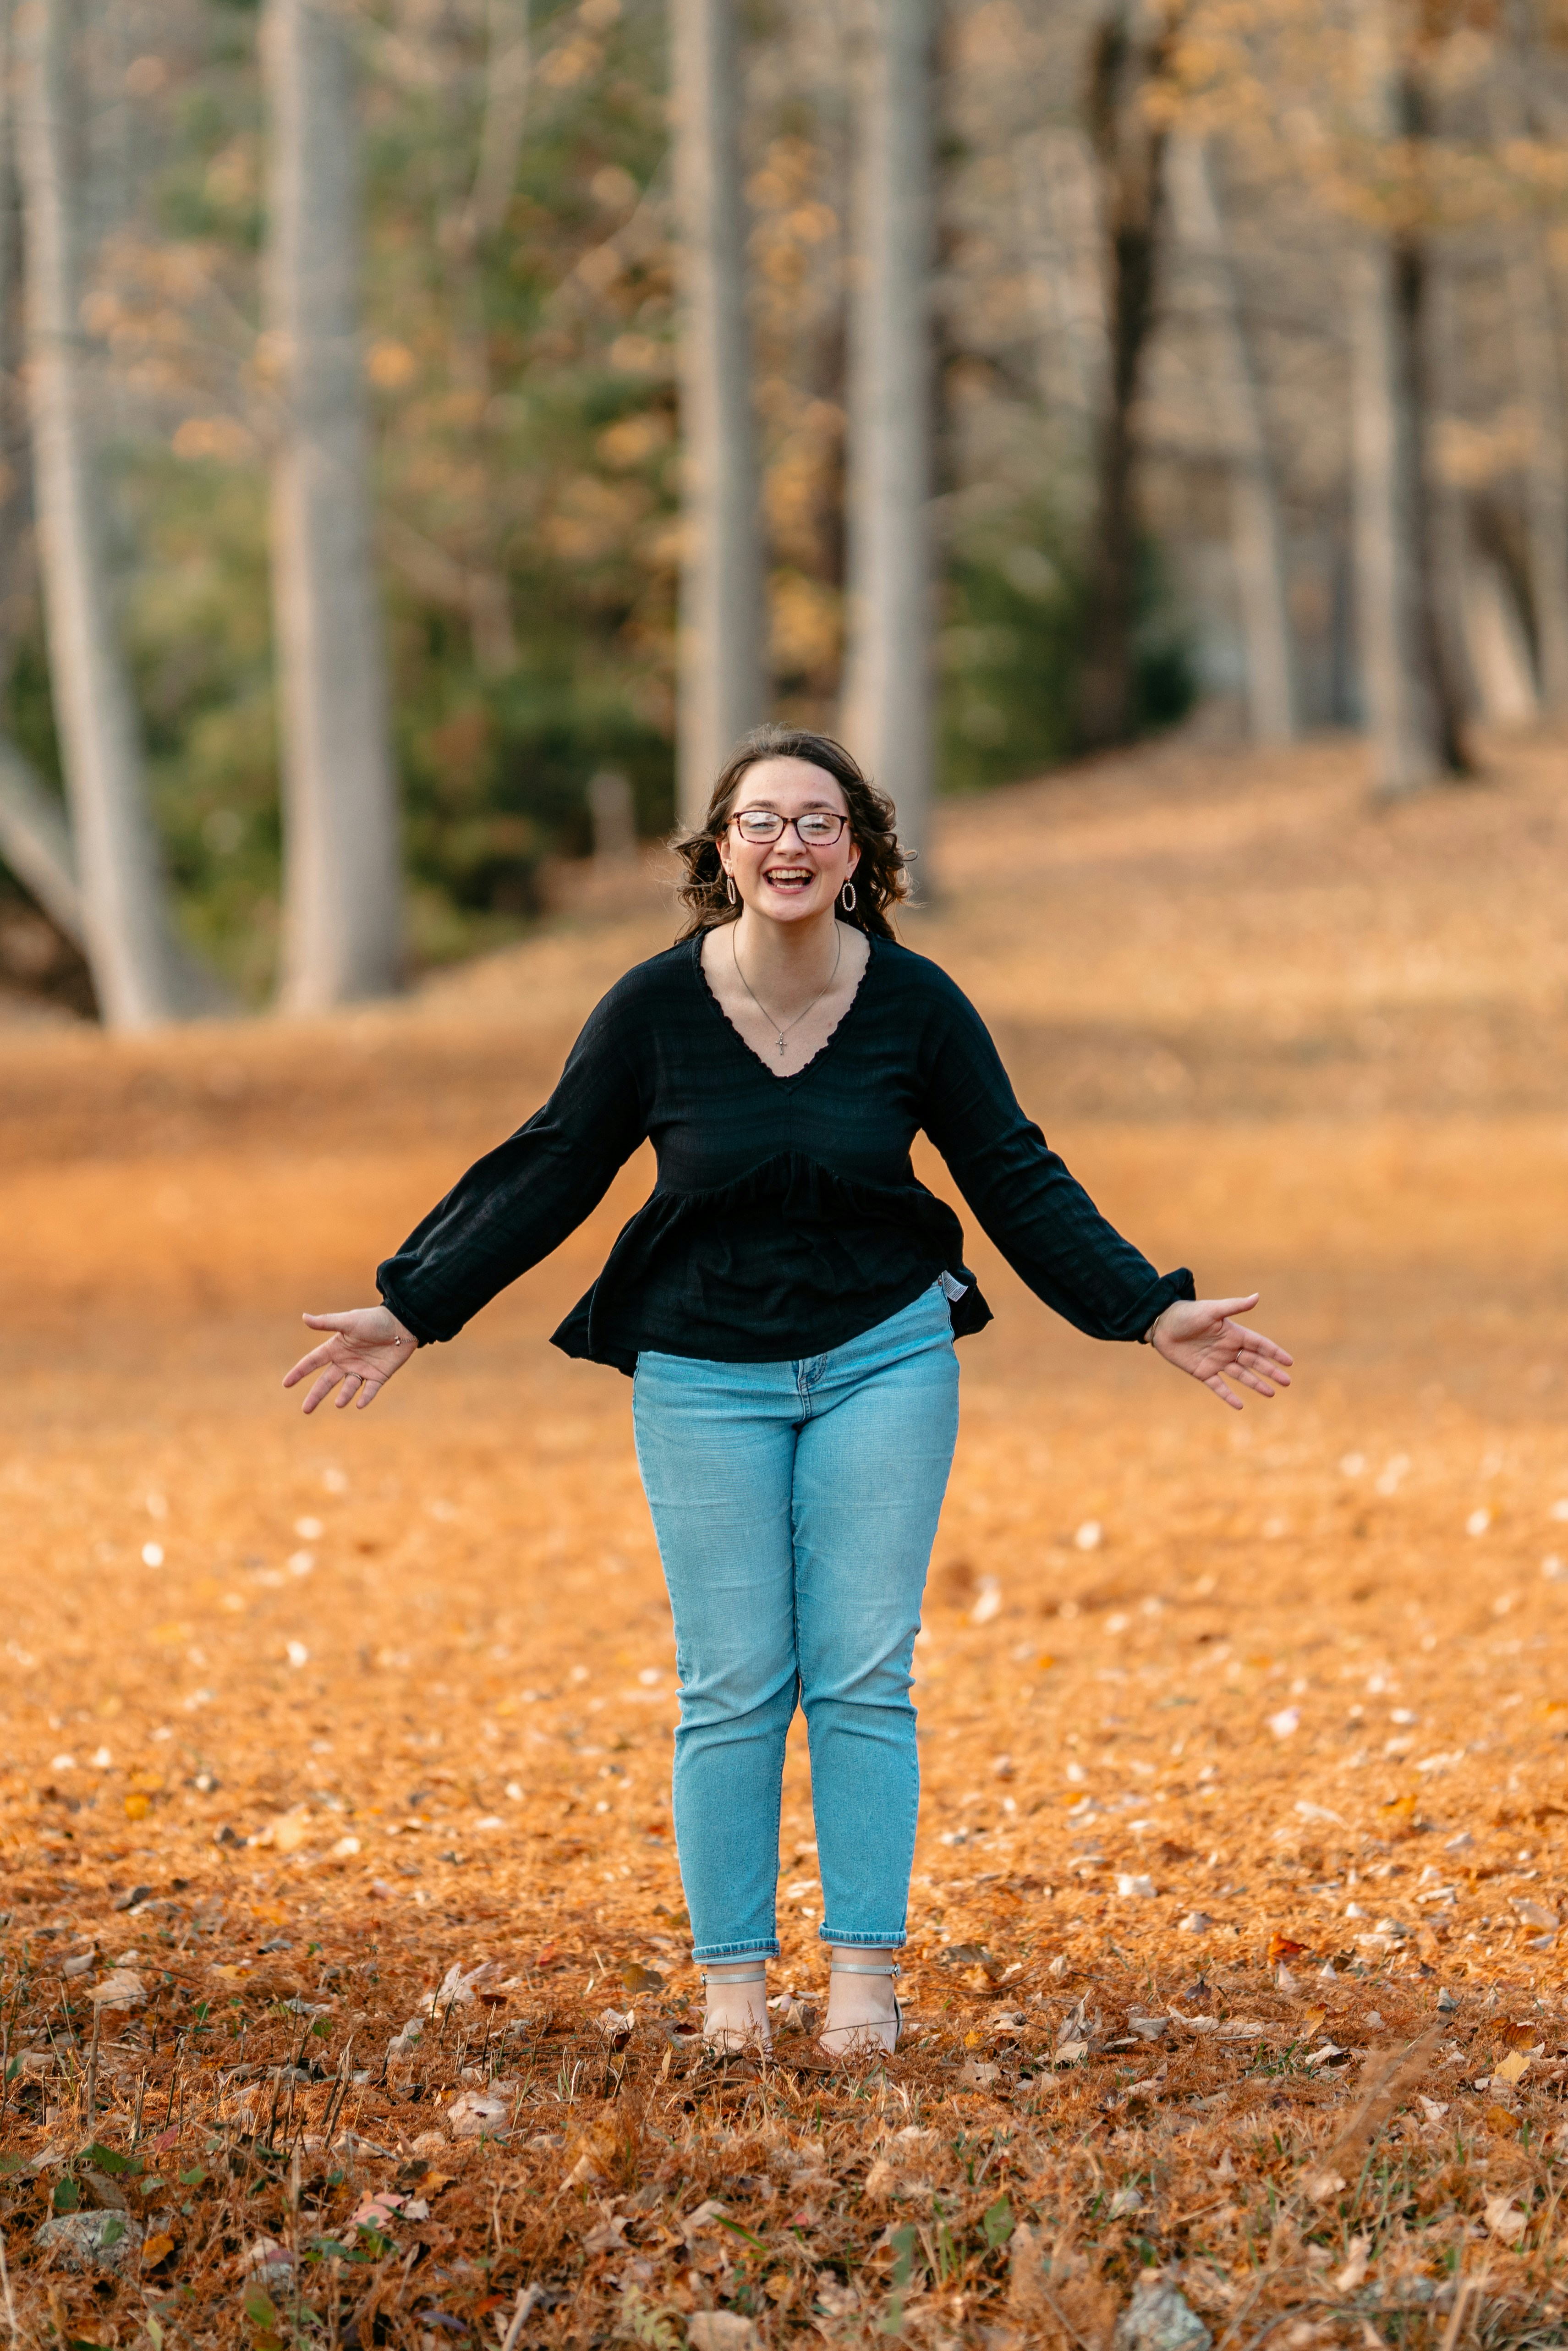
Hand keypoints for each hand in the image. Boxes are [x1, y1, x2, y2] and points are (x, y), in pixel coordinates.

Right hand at [282, 1305, 415, 1413]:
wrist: (403, 1323)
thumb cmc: (375, 1319)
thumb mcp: (349, 1321)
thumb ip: (328, 1322)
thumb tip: (304, 1317)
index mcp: (336, 1347)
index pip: (313, 1362)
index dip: (299, 1372)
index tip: (286, 1384)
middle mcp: (347, 1361)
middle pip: (326, 1381)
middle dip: (316, 1395)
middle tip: (306, 1410)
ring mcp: (362, 1369)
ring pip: (348, 1387)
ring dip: (343, 1396)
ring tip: (339, 1403)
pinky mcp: (379, 1376)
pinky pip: (370, 1390)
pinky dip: (365, 1397)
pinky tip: (360, 1404)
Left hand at [1148, 1293, 1291, 1411]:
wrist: (1161, 1325)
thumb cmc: (1186, 1313)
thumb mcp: (1212, 1310)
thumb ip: (1234, 1306)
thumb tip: (1257, 1296)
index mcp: (1233, 1333)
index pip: (1259, 1344)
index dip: (1274, 1352)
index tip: (1289, 1362)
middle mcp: (1228, 1348)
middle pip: (1255, 1362)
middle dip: (1271, 1371)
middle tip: (1287, 1382)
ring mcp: (1216, 1361)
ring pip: (1241, 1375)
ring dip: (1256, 1384)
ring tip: (1271, 1393)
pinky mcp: (1202, 1372)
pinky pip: (1219, 1386)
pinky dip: (1229, 1396)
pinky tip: (1240, 1406)